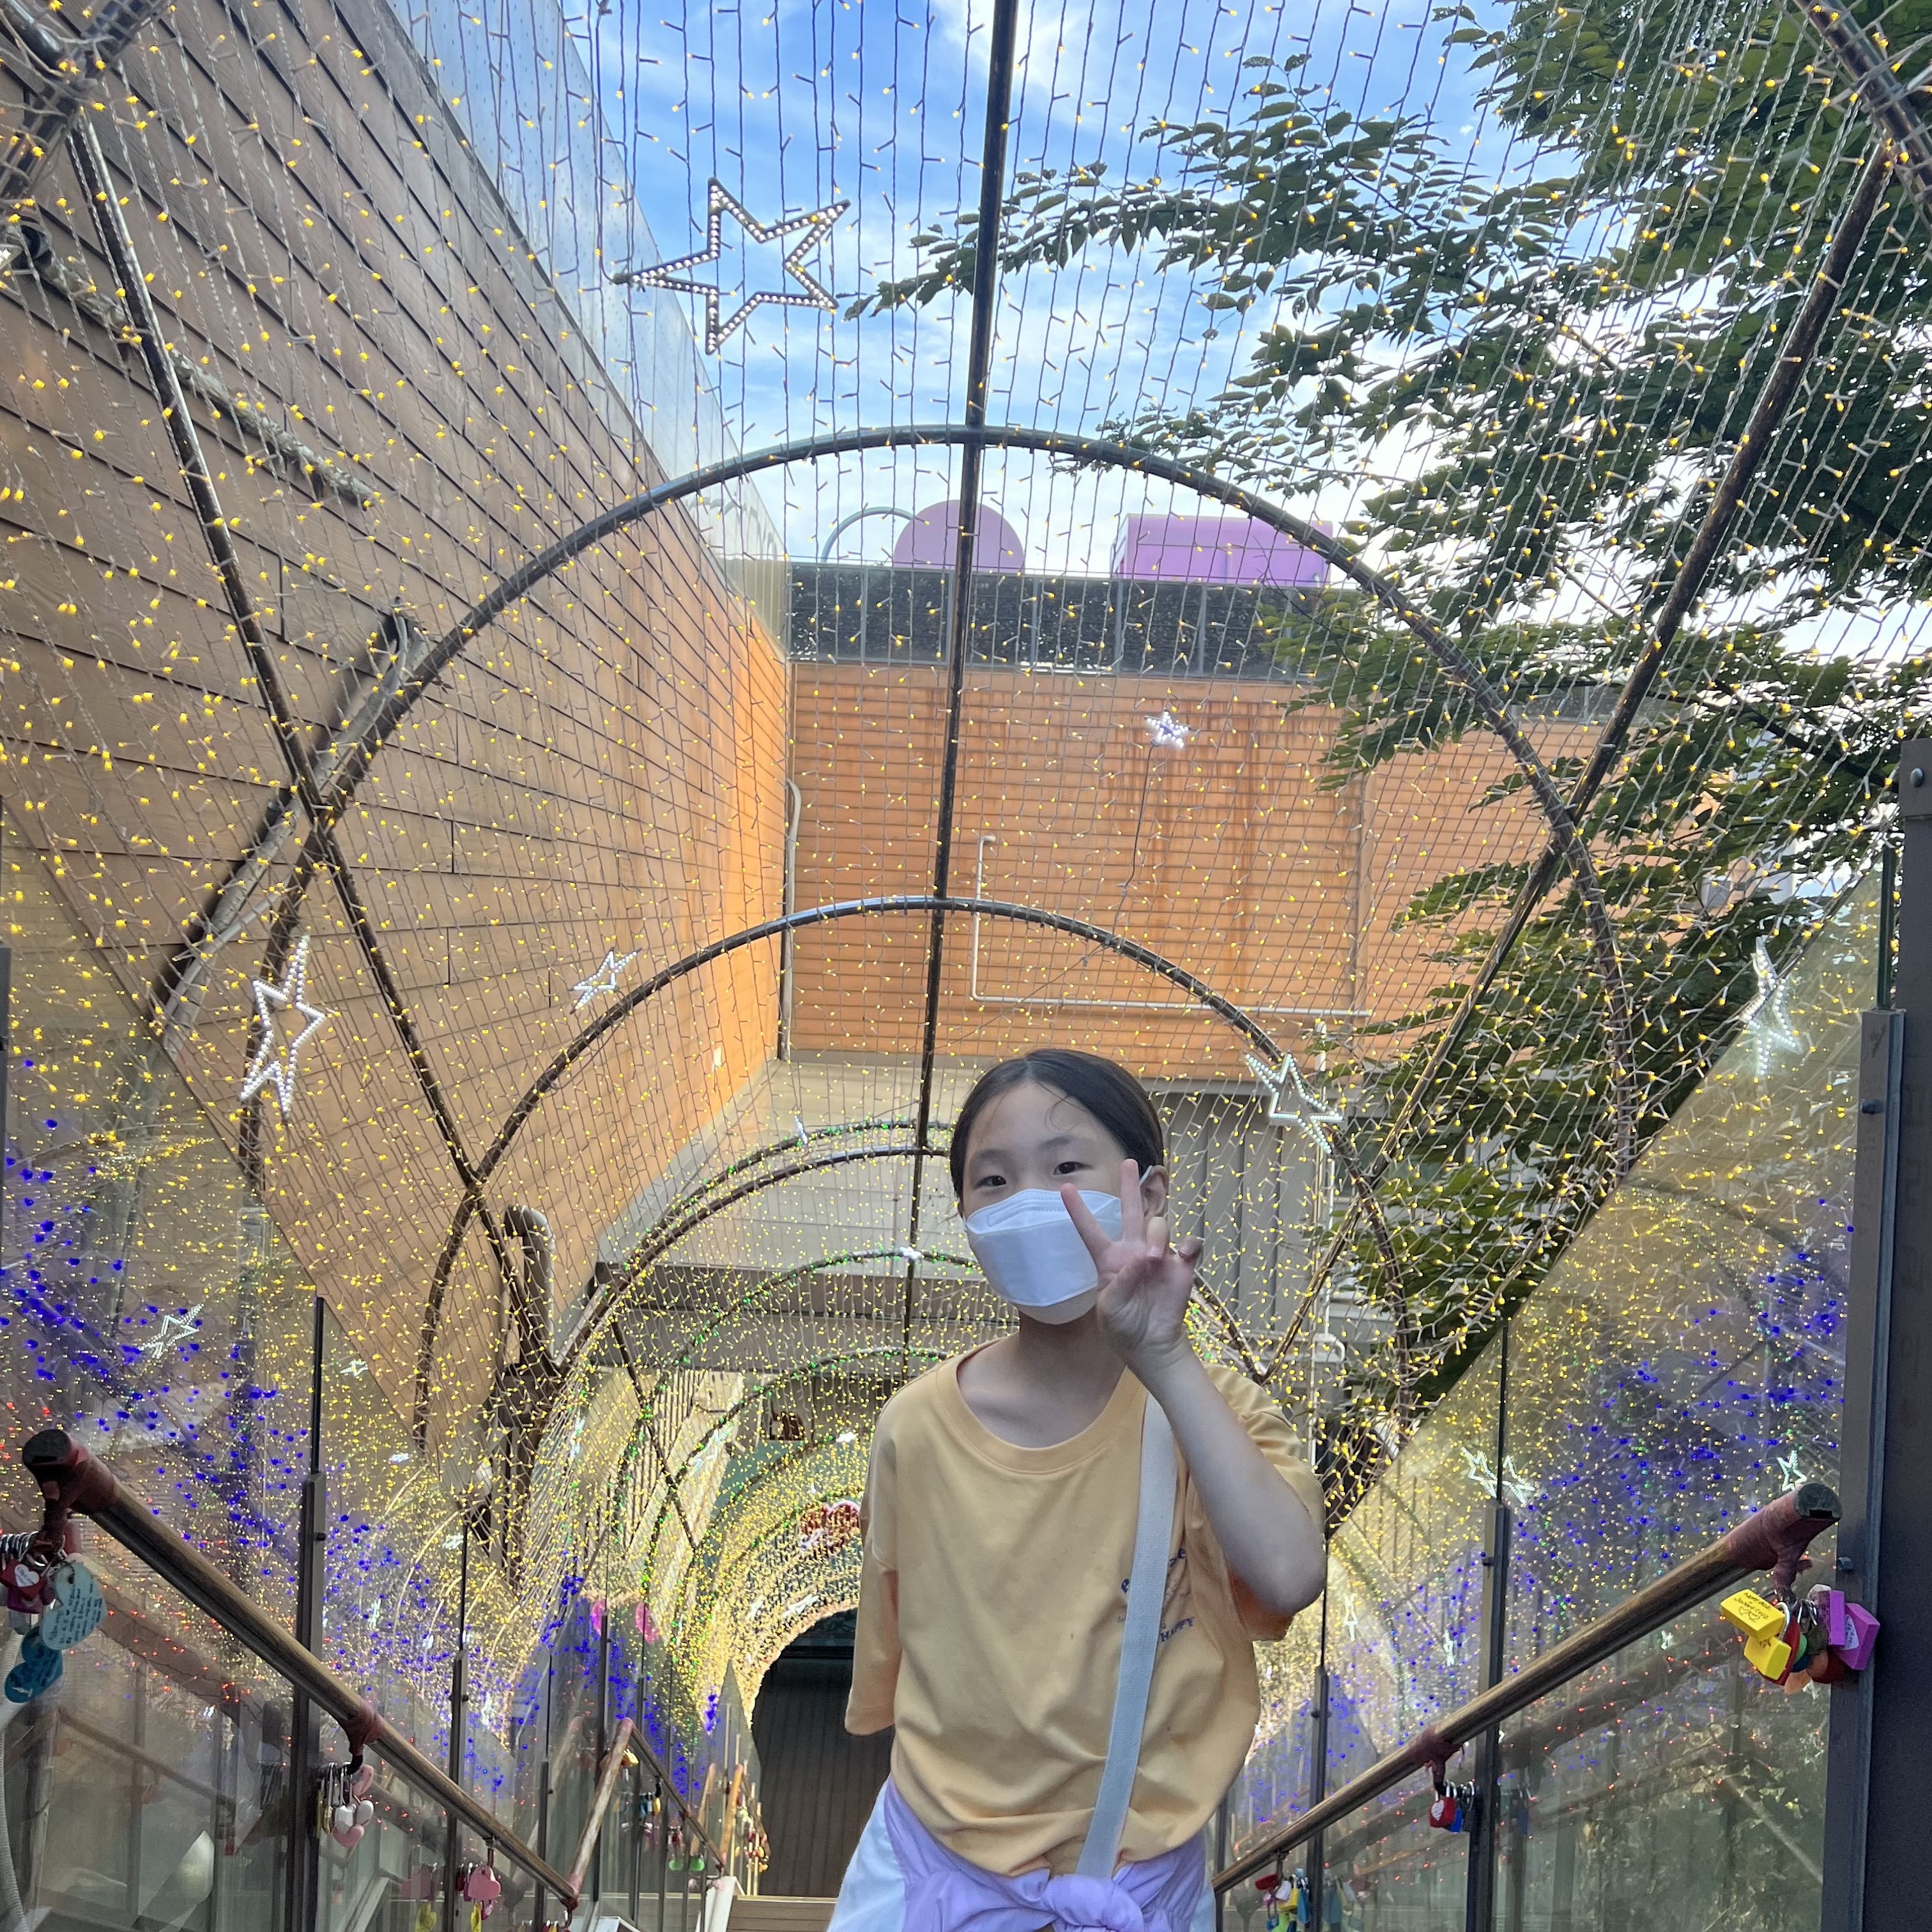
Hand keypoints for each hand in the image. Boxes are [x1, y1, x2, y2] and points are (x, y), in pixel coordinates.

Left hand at [1064, 1162, 1201, 1376]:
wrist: (1151, 1345)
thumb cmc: (1123, 1326)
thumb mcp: (1110, 1309)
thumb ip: (1120, 1283)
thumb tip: (1140, 1260)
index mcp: (1109, 1260)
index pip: (1090, 1231)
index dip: (1078, 1210)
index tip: (1064, 1188)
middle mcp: (1133, 1251)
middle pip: (1131, 1212)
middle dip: (1129, 1187)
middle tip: (1129, 1163)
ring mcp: (1159, 1256)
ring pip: (1159, 1225)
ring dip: (1156, 1235)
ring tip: (1152, 1258)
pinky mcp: (1181, 1266)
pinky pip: (1189, 1245)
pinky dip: (1188, 1245)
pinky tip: (1183, 1253)